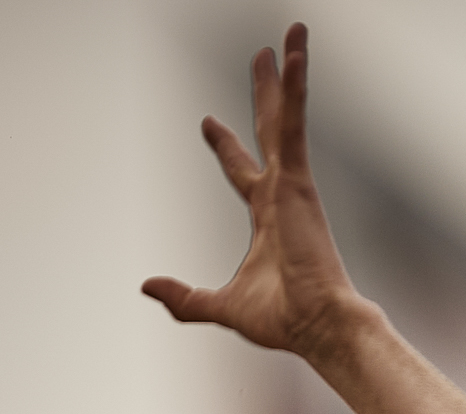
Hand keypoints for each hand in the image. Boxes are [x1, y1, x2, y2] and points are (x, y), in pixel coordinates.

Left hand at [141, 24, 363, 356]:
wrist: (317, 326)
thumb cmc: (284, 321)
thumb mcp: (221, 306)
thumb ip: (186, 298)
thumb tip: (148, 287)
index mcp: (268, 221)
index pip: (243, 172)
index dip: (226, 147)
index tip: (209, 123)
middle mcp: (283, 196)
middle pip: (269, 132)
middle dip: (264, 95)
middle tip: (261, 58)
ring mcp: (293, 187)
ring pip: (286, 117)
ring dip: (288, 75)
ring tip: (290, 35)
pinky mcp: (300, 182)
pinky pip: (294, 125)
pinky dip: (296, 90)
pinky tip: (294, 55)